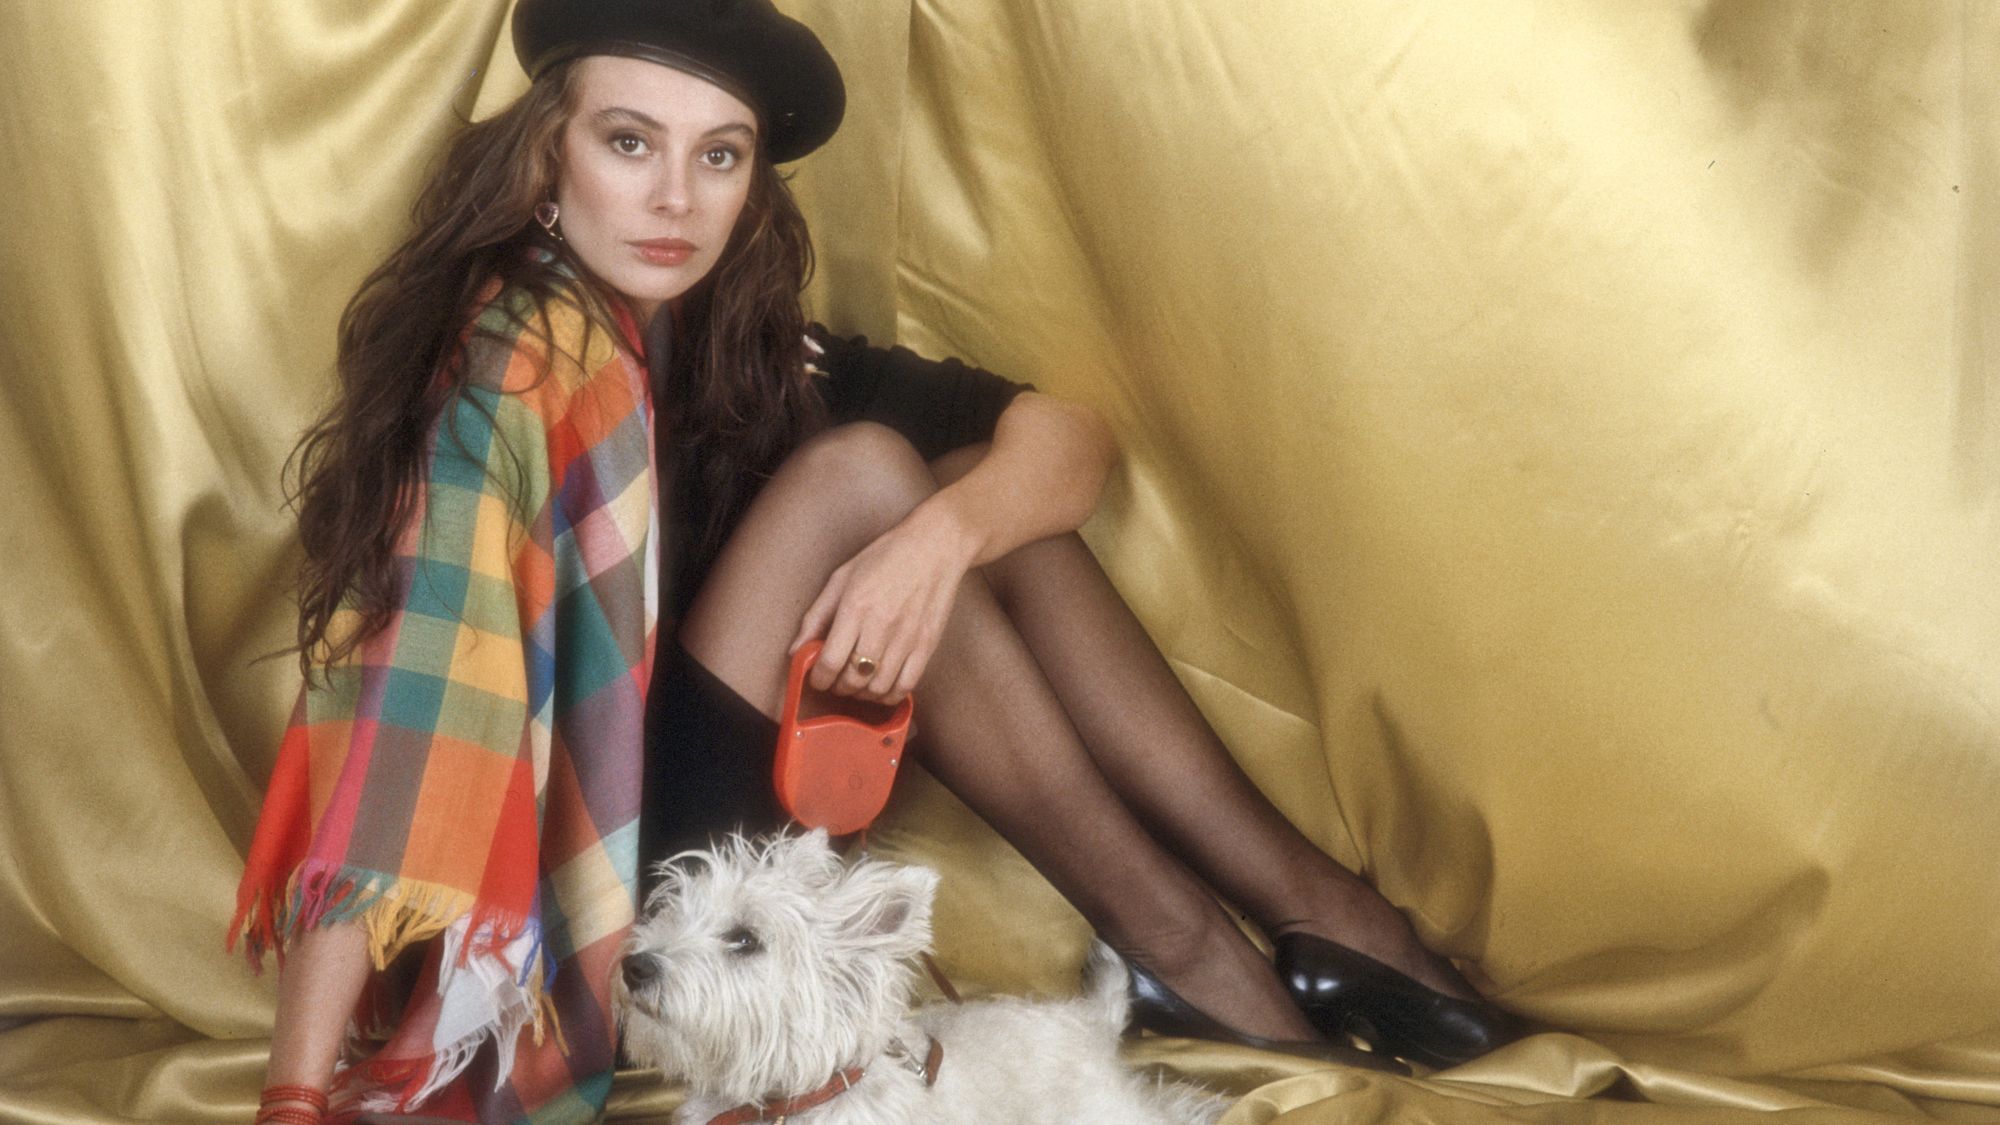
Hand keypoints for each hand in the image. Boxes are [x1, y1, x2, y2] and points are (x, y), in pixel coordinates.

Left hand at [788, 503, 975, 705]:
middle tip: (835, 681)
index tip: (816, 678)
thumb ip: (816, 616)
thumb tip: (795, 651)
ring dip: (862, 694)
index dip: (818, 679)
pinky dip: (889, 695)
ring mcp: (907, 638)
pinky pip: (906, 685)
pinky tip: (881, 688)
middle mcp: (881, 626)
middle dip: (838, 688)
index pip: (830, 661)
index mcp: (856, 607)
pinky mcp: (927, 645)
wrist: (935, 547)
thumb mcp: (841, 578)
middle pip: (853, 679)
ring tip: (857, 684)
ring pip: (878, 687)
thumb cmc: (885, 558)